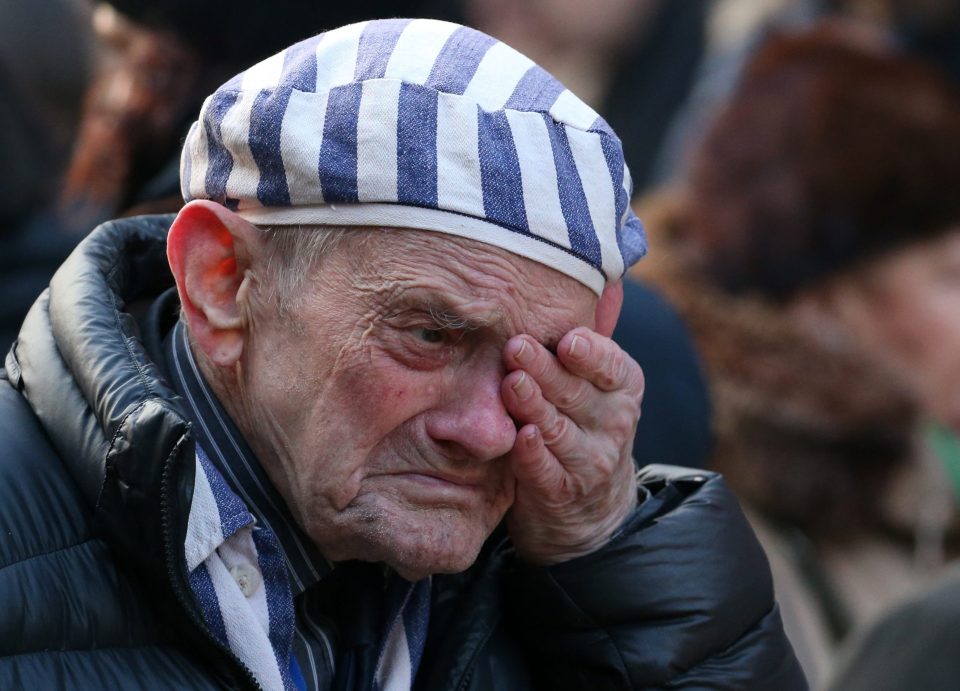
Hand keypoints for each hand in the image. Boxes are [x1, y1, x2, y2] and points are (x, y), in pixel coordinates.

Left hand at [501, 327, 643, 563]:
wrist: (589, 505)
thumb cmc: (578, 421)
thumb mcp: (592, 382)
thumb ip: (581, 341)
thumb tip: (584, 279)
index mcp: (623, 386)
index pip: (611, 365)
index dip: (590, 353)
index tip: (568, 339)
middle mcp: (614, 422)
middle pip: (577, 393)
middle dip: (546, 369)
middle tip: (516, 347)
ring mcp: (590, 461)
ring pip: (560, 429)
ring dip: (534, 406)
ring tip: (511, 384)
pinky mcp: (561, 492)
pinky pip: (545, 470)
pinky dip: (533, 454)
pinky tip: (521, 436)